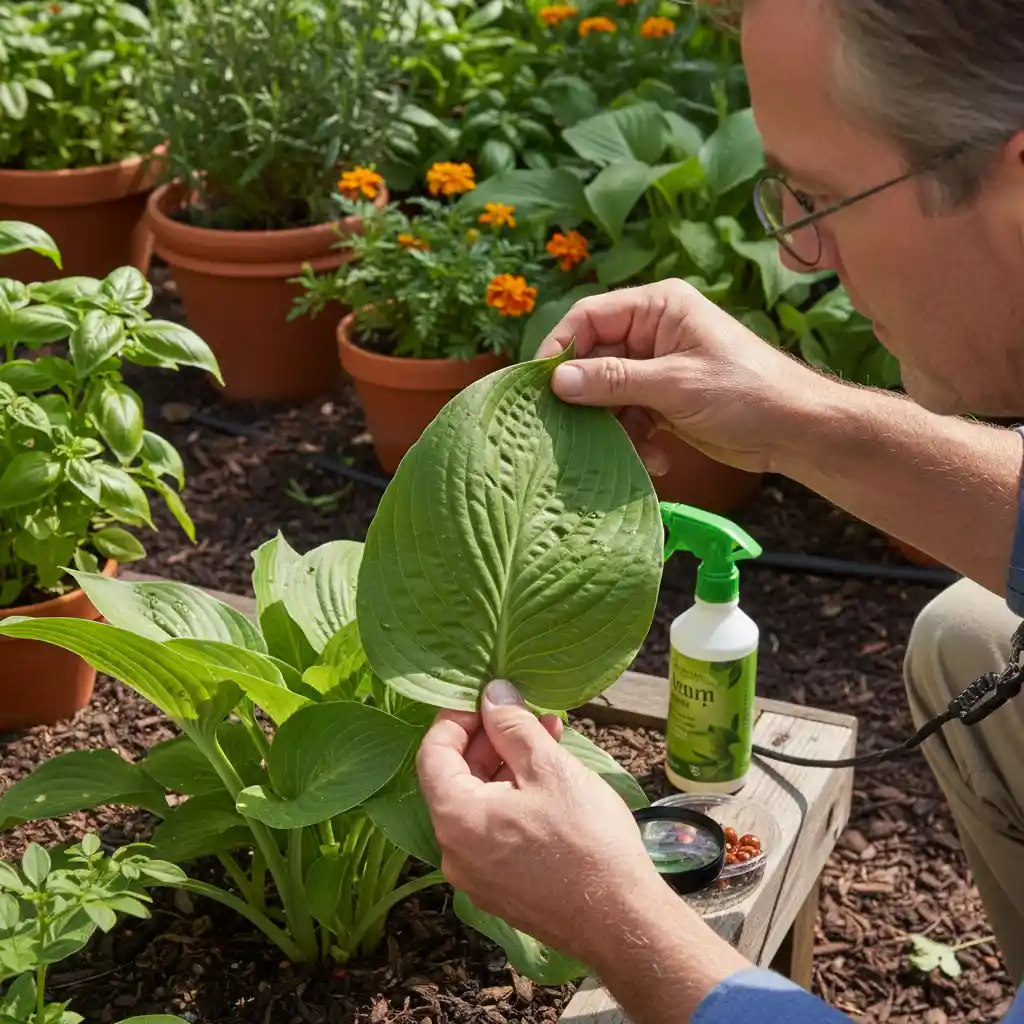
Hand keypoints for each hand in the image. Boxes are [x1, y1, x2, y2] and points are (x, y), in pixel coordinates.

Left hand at [416, 679, 665, 969]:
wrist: (621, 921)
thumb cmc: (586, 841)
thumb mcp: (549, 768)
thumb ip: (513, 726)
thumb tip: (492, 693)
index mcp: (456, 818)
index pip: (433, 752)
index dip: (457, 717)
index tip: (489, 698)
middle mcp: (454, 852)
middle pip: (457, 778)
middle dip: (492, 740)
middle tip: (530, 715)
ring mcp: (476, 876)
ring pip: (480, 804)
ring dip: (509, 767)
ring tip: (551, 741)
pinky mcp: (501, 890)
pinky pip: (495, 832)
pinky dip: (514, 800)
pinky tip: (552, 784)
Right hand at [535, 278, 828, 475]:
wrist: (795, 431)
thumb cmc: (745, 393)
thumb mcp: (675, 385)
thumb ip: (614, 381)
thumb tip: (557, 380)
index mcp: (658, 306)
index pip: (589, 316)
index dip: (561, 347)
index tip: (542, 386)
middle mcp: (652, 330)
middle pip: (594, 358)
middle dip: (588, 396)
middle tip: (572, 429)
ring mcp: (657, 366)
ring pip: (608, 392)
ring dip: (614, 425)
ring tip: (629, 449)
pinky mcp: (663, 398)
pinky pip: (629, 414)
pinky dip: (635, 438)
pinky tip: (656, 459)